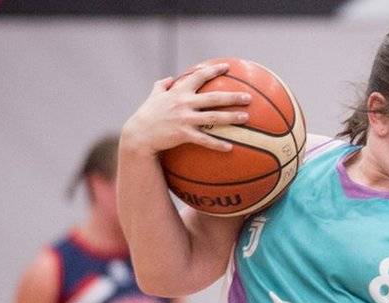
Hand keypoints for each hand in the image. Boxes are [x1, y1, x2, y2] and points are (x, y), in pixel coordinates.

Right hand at [120, 60, 253, 156]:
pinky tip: (230, 148)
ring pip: (213, 117)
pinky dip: (217, 144)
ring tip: (246, 118)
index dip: (214, 70)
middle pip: (213, 97)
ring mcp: (184, 118)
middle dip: (232, 96)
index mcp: (179, 91)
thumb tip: (168, 78)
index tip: (227, 67)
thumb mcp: (153, 96)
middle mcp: (184, 102)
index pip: (199, 76)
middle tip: (248, 98)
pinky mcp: (183, 134)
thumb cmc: (147, 115)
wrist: (139, 134)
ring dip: (231, 118)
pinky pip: (204, 139)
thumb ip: (161, 85)